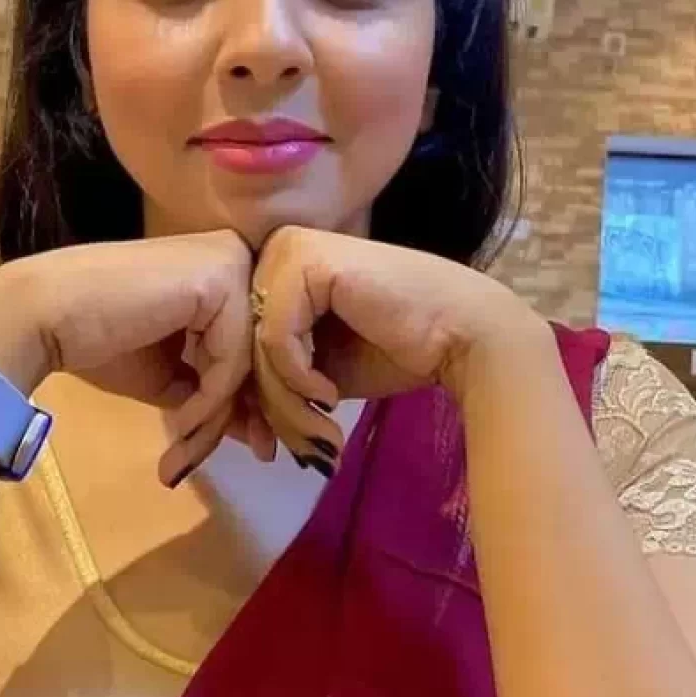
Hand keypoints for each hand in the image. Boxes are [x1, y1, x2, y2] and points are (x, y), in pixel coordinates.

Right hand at [0, 231, 272, 485]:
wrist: (44, 316)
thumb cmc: (97, 341)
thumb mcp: (171, 377)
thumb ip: (214, 395)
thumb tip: (259, 436)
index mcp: (225, 273)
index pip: (253, 345)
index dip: (244, 403)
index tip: (243, 450)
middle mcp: (237, 256)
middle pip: (255, 354)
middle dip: (234, 417)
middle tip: (211, 459)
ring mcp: (233, 261)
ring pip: (247, 362)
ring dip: (213, 419)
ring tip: (178, 454)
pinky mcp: (221, 277)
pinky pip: (232, 359)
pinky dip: (208, 402)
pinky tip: (178, 425)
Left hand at [250, 226, 549, 468]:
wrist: (463, 338)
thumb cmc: (397, 351)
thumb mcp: (318, 373)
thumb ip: (275, 380)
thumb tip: (232, 416)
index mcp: (277, 272)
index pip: (240, 341)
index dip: (255, 400)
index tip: (275, 447)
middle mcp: (277, 250)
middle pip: (243, 342)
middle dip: (270, 408)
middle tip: (305, 448)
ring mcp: (289, 248)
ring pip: (254, 345)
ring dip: (284, 404)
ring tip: (321, 433)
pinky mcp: (305, 258)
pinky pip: (274, 336)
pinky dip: (297, 376)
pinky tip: (328, 393)